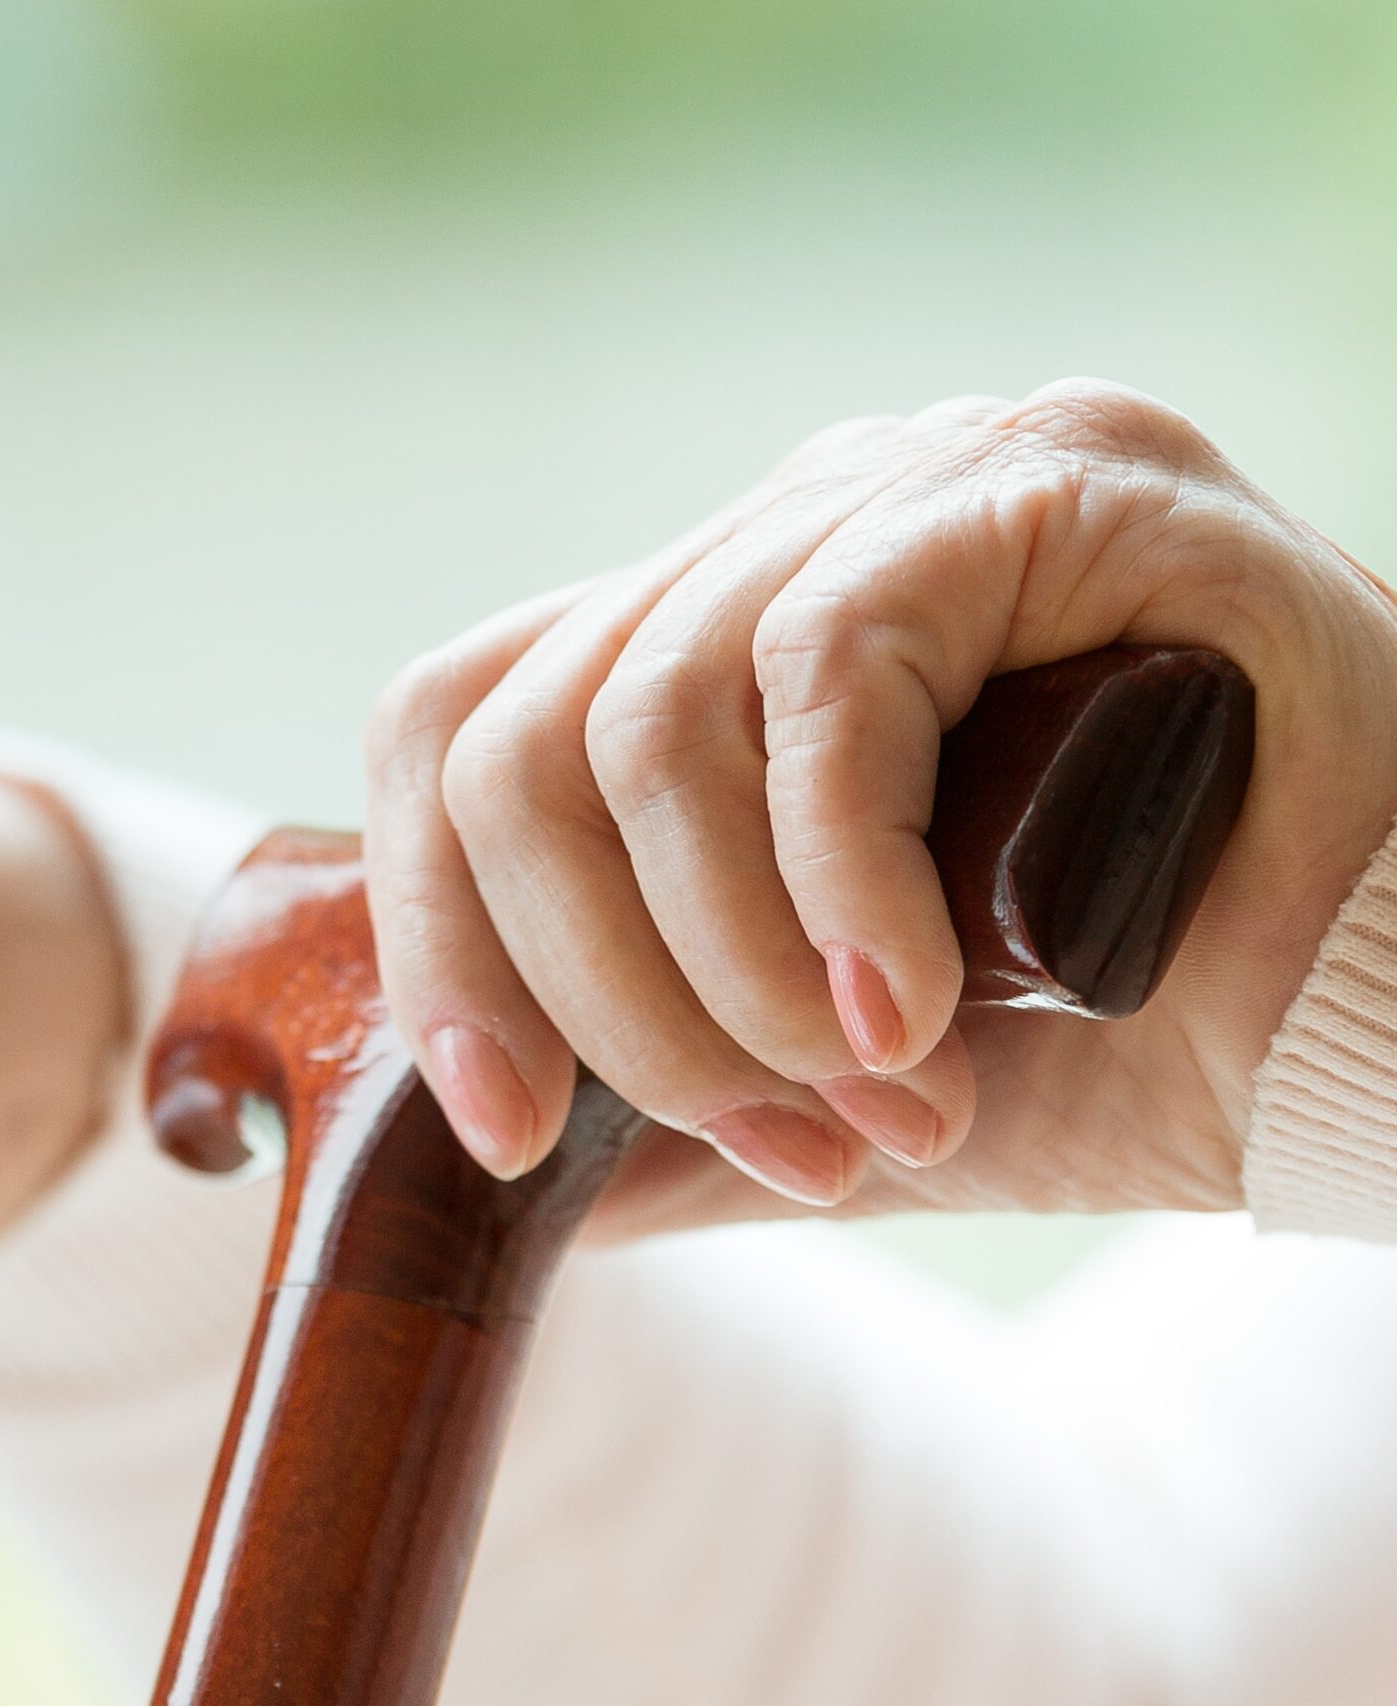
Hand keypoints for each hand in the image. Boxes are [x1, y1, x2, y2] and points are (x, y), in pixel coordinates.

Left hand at [363, 381, 1396, 1228]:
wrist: (1385, 1026)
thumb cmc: (1130, 1045)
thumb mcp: (831, 1102)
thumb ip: (664, 1122)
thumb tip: (497, 1188)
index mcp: (707, 652)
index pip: (459, 733)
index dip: (437, 942)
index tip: (510, 1137)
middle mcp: (786, 537)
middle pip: (519, 738)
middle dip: (608, 1000)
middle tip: (783, 1141)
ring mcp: (913, 488)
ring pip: (651, 715)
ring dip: (738, 973)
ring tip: (884, 1095)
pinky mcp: (1052, 482)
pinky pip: (831, 661)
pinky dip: (838, 883)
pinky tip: (916, 1013)